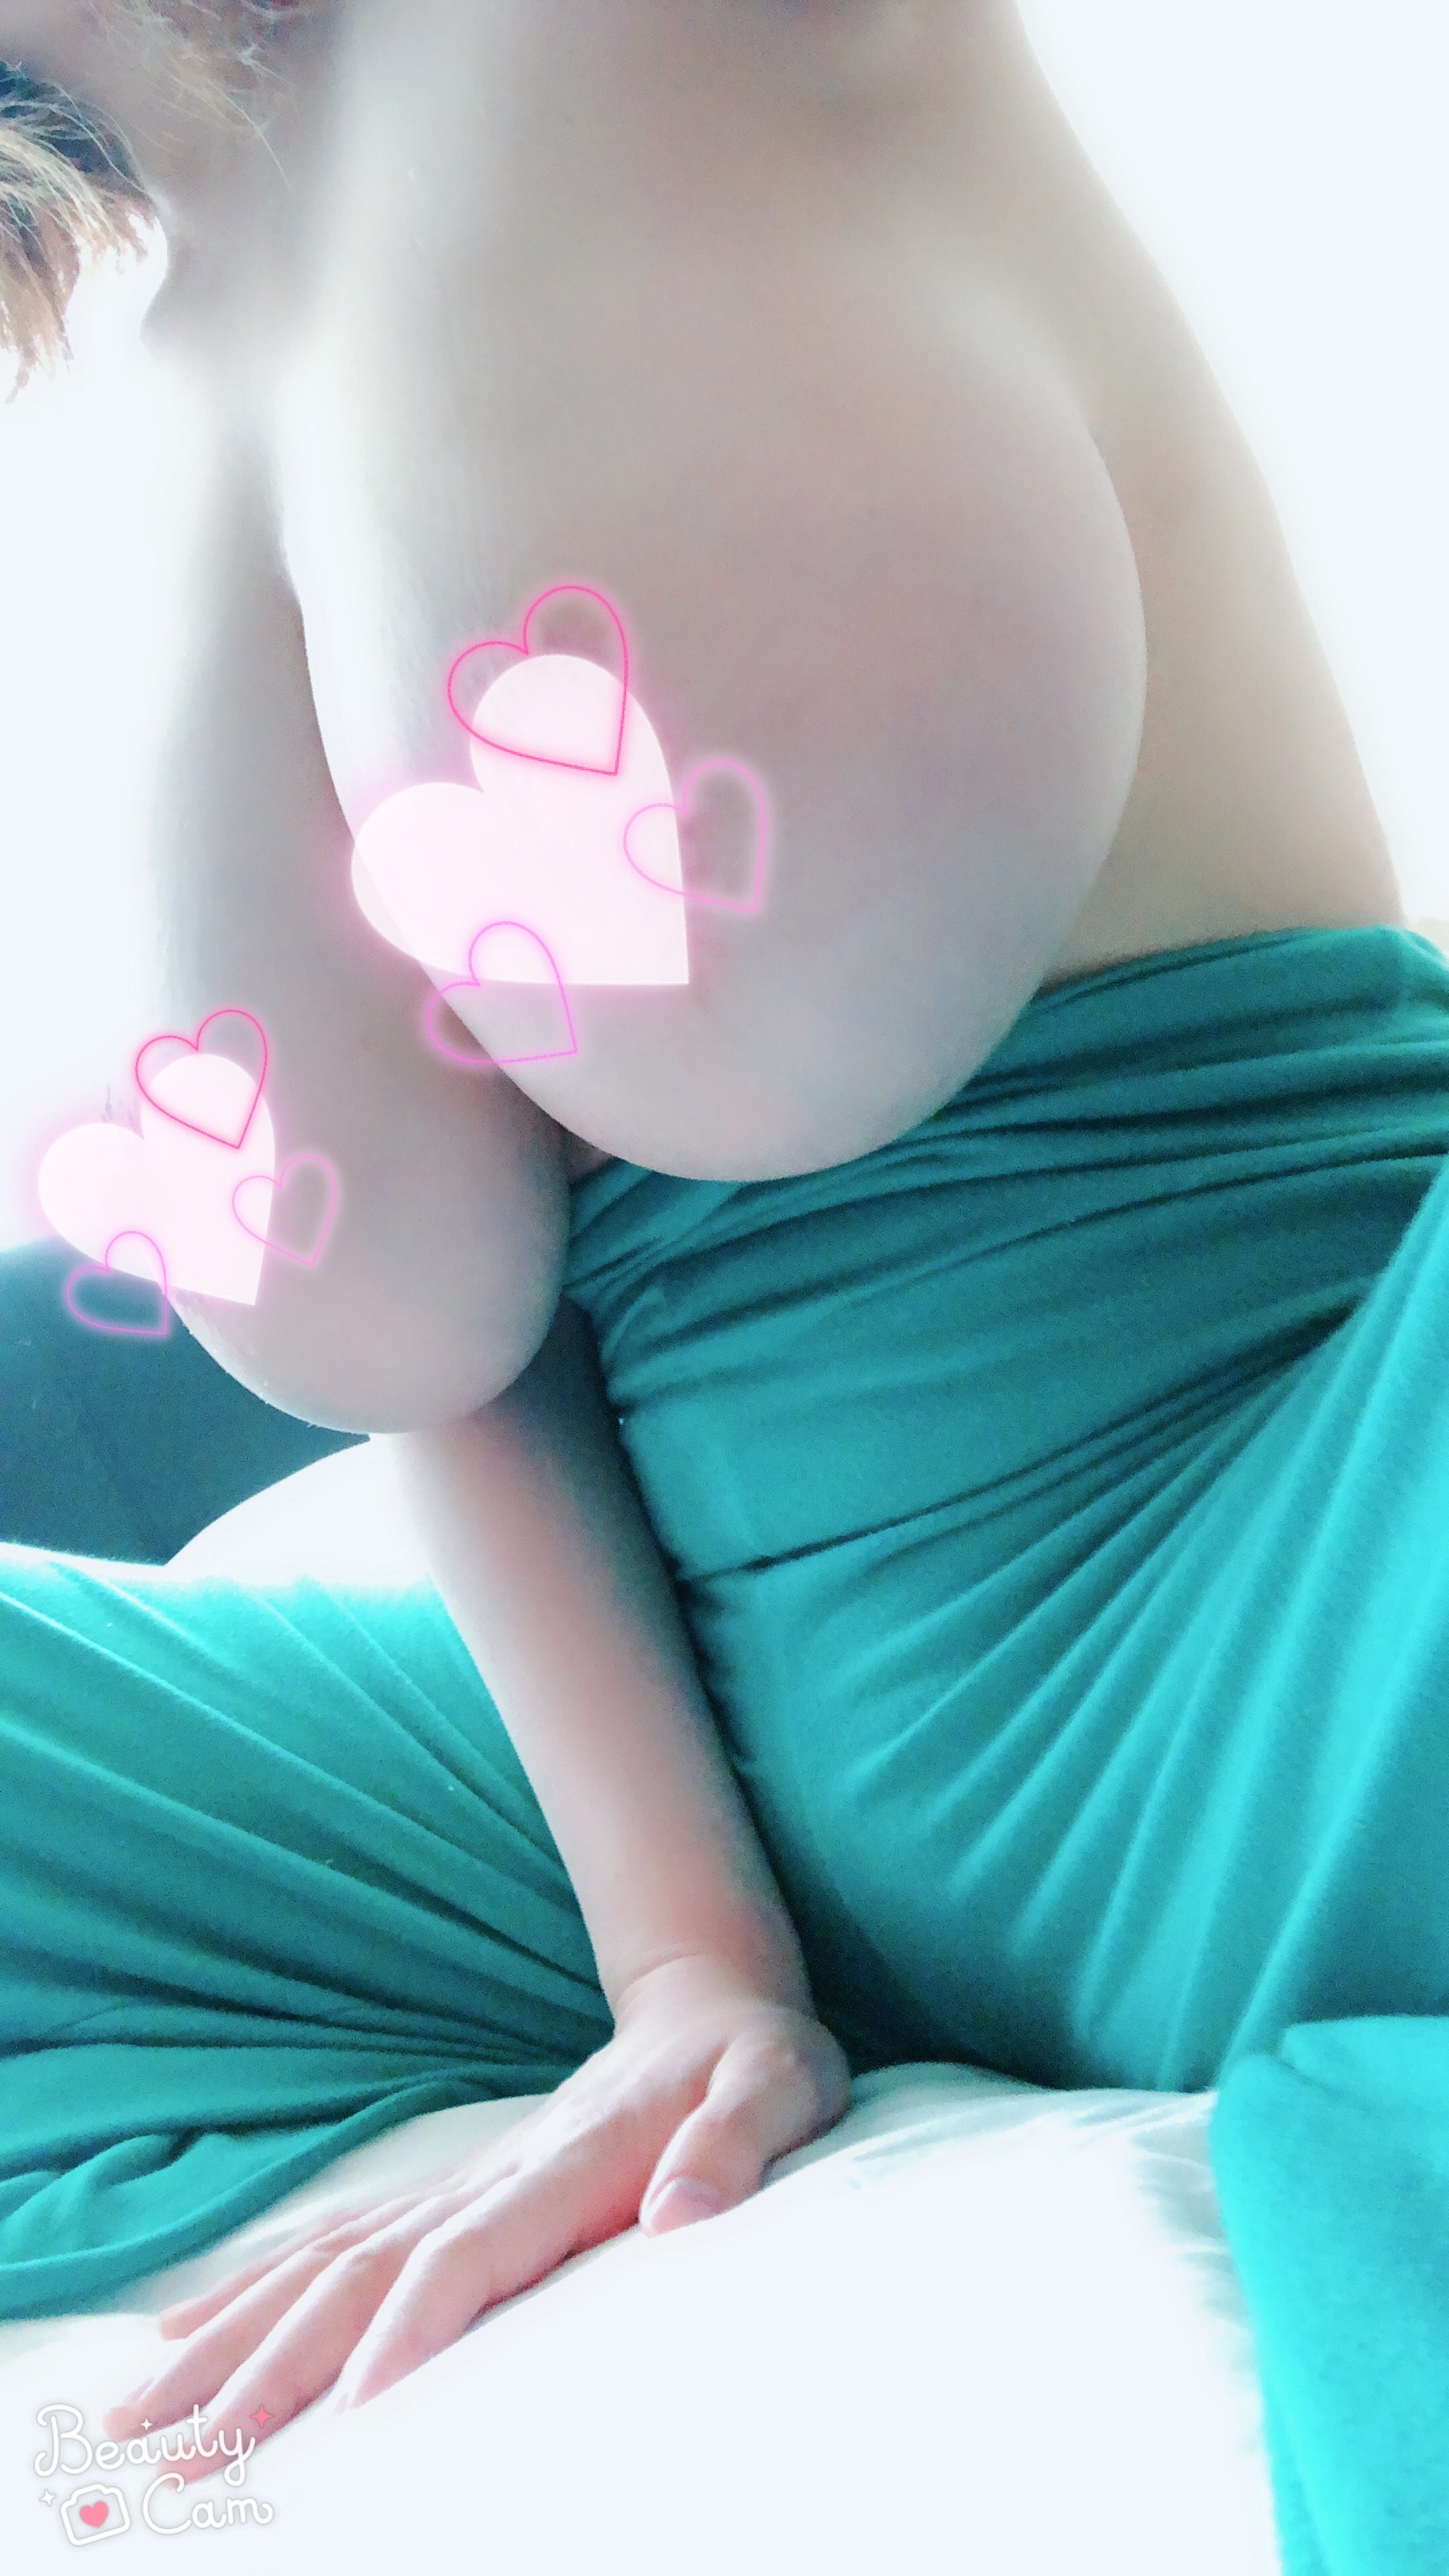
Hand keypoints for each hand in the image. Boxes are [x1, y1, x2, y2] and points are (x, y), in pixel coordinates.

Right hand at [101, 1956, 850, 2484]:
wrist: (709, 2003)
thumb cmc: (756, 2062)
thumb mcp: (783, 2088)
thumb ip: (736, 2146)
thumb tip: (681, 2215)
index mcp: (571, 2160)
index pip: (474, 2247)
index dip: (414, 2318)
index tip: (357, 2399)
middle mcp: (493, 2174)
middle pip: (362, 2269)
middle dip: (274, 2361)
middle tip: (191, 2450)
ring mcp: (457, 2182)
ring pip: (324, 2262)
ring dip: (235, 2337)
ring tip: (143, 2413)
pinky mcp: (446, 2195)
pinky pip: (333, 2246)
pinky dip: (256, 2291)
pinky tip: (189, 2336)